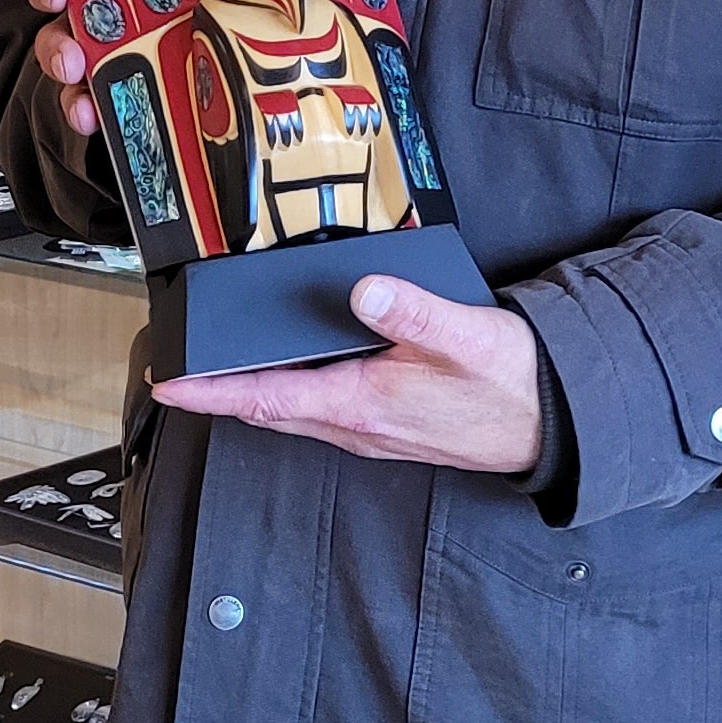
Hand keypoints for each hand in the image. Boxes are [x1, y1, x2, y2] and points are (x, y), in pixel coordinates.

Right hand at [24, 0, 241, 141]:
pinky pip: (99, 112)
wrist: (272, 65)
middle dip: (55, 43)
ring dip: (70, 86)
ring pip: (75, 76)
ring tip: (82, 98)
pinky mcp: (134, 105)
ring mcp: (122, 68)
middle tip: (71, 54)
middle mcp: (115, 26)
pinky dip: (90, 117)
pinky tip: (97, 120)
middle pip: (63, 31)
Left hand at [153, 274, 544, 474]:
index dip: (210, 392)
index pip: (266, 398)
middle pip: (269, 410)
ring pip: (295, 415)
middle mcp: (358, 426)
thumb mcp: (466, 335)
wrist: (553, 422)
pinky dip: (295, 395)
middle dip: (220, 393)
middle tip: (178, 374)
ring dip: (255, 395)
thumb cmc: (511, 382)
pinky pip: (322, 414)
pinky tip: (300, 372)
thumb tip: (364, 289)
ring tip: (222, 371)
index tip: (168, 384)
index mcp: (363, 403)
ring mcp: (372, 432)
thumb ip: (412, 311)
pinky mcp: (387, 428)